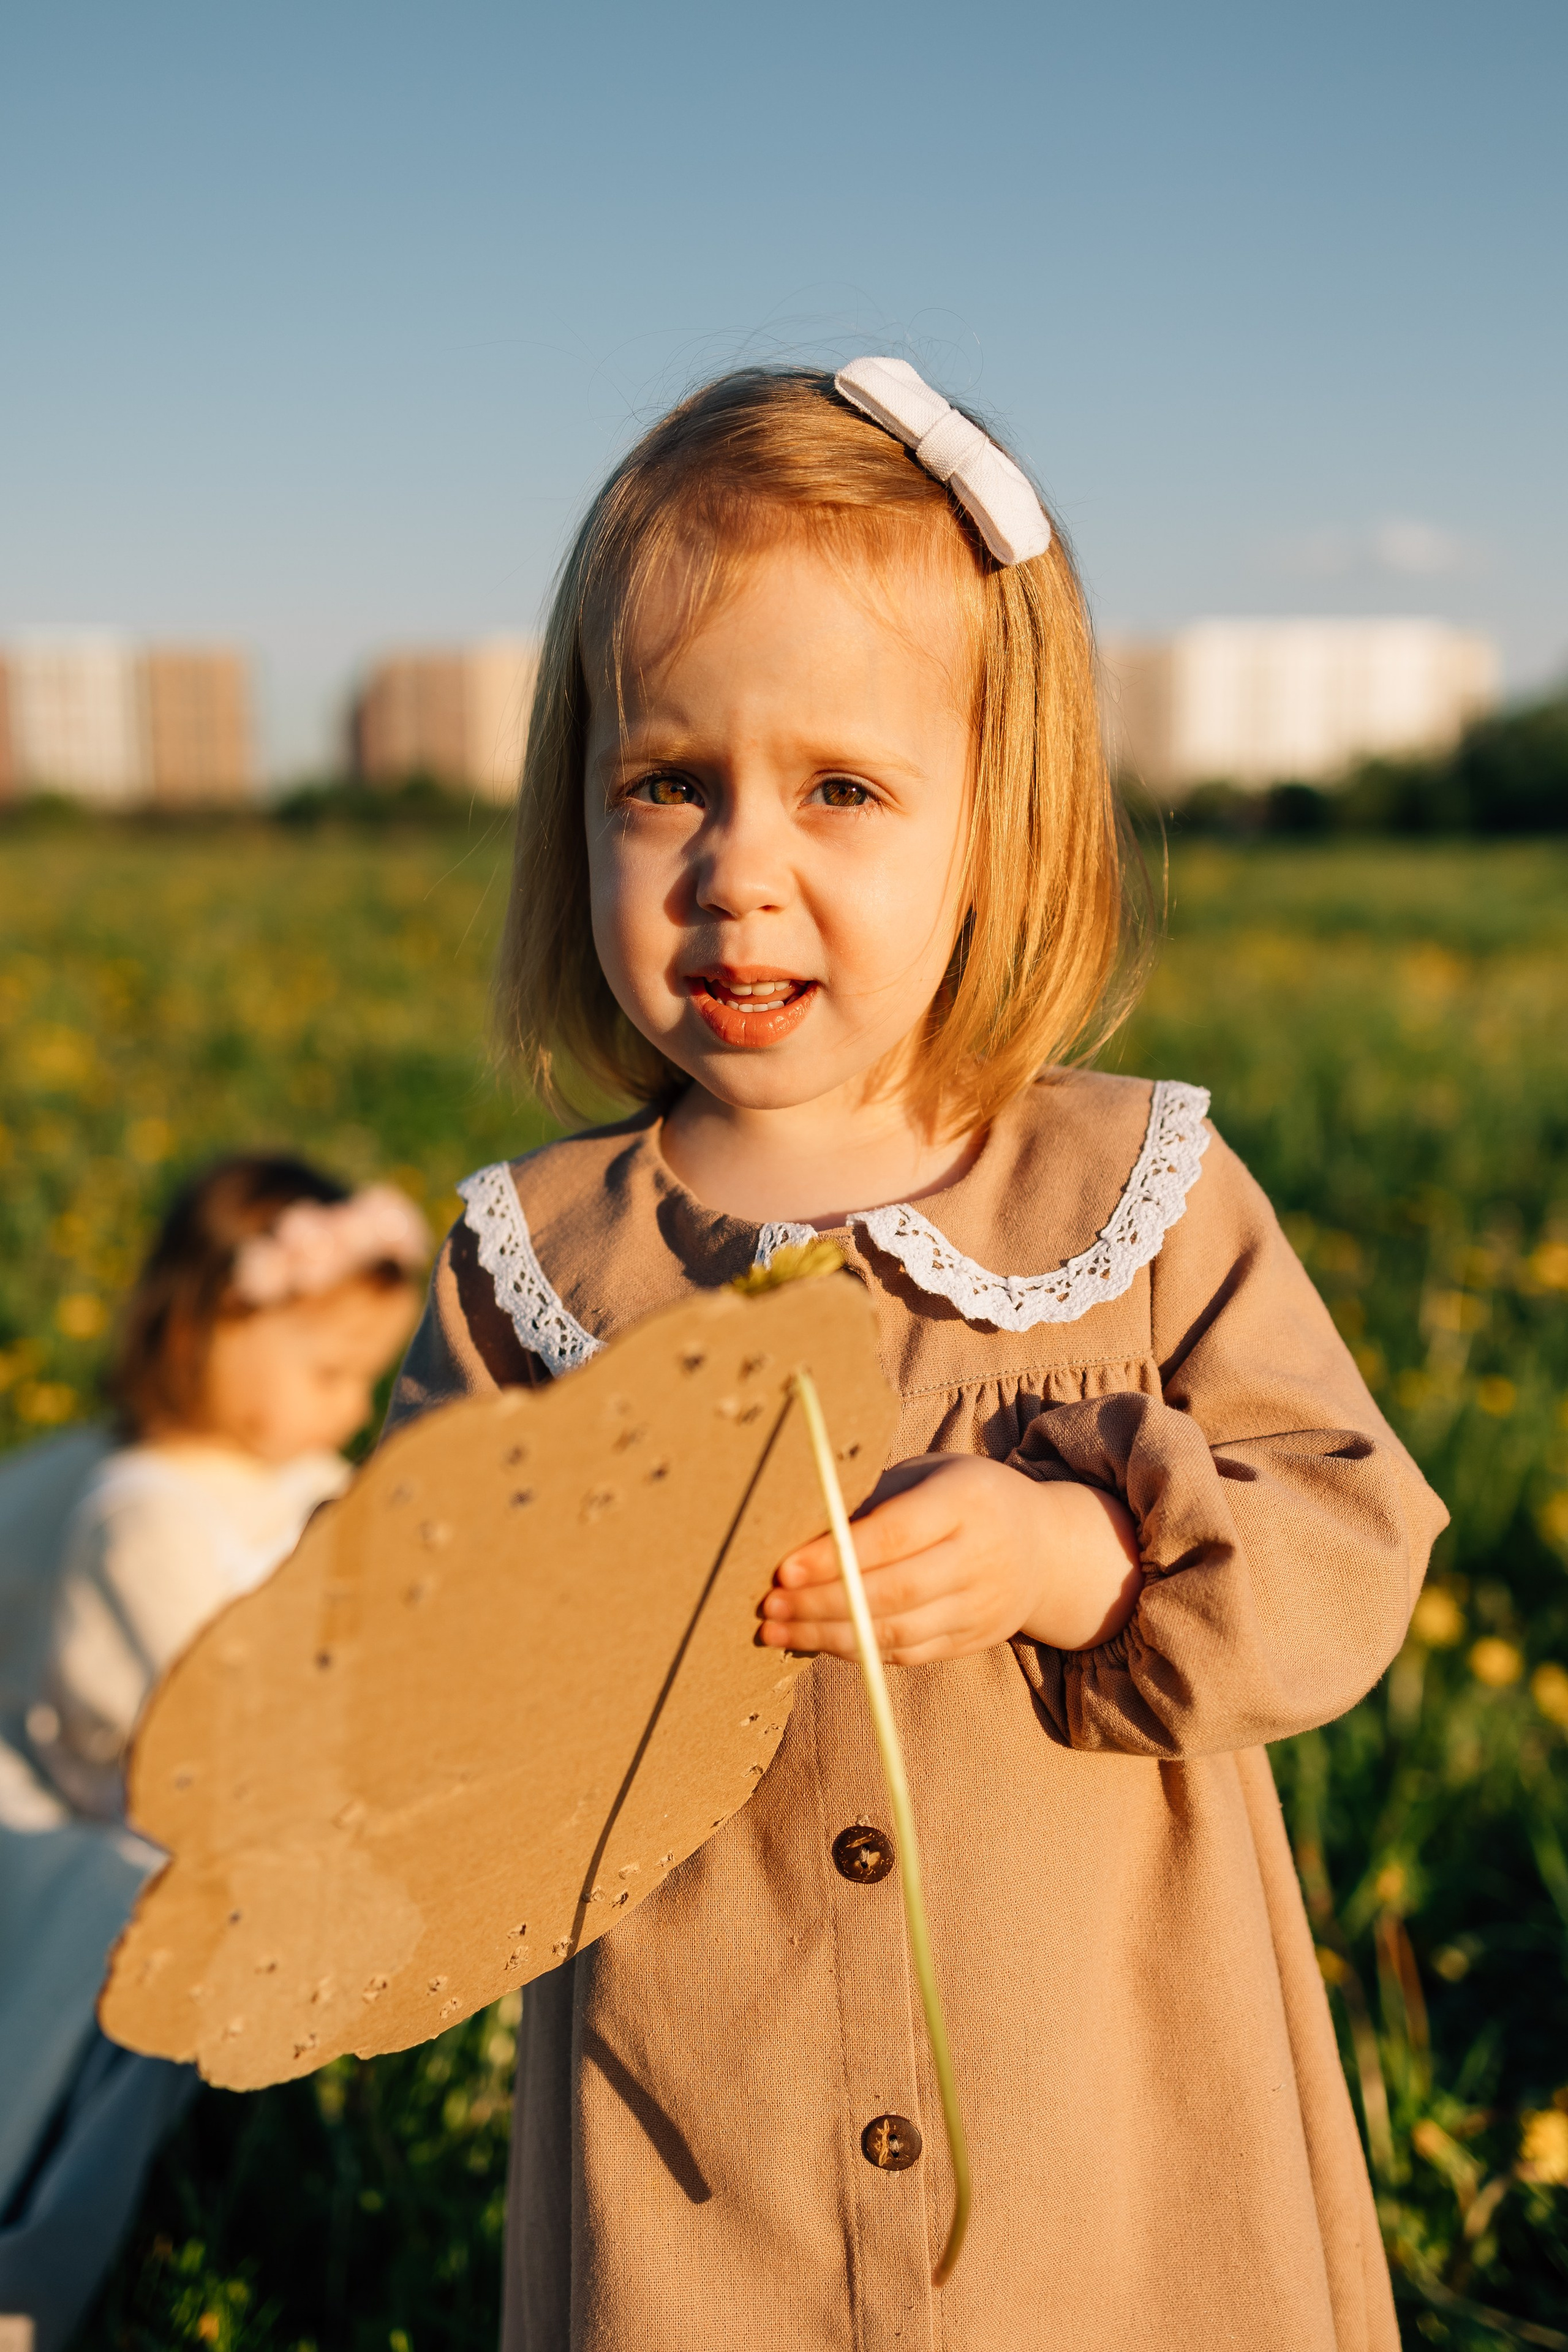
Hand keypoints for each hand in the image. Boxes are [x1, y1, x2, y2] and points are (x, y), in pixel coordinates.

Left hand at [759, 1454, 1143, 1666]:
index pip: (894, 1534)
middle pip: (892, 1591)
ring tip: (777, 1631)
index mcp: (967, 1500)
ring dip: (829, 1636)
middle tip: (768, 1607)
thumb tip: (800, 1536)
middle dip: (821, 1603)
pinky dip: (859, 1651)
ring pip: (896, 1631)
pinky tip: (818, 1643)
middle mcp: (981, 1555)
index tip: (783, 1570)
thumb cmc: (964, 1496)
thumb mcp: (929, 1476)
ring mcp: (982, 1605)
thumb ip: (875, 1500)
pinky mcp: (975, 1640)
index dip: (836, 1556)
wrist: (1047, 1547)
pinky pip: (909, 1653)